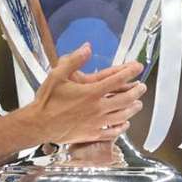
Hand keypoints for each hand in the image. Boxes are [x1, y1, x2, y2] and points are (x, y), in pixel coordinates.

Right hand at [27, 44, 145, 143]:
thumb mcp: (58, 74)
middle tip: (142, 87)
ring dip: (133, 109)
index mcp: (91, 92)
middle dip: (136, 92)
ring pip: (122, 116)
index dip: (129, 72)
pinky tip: (125, 124)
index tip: (138, 67)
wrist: (39, 125)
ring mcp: (97, 123)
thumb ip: (74, 60)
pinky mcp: (93, 134)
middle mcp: (98, 108)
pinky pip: (113, 132)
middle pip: (125, 99)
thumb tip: (87, 47)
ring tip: (138, 104)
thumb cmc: (48, 99)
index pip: (116, 80)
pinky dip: (122, 127)